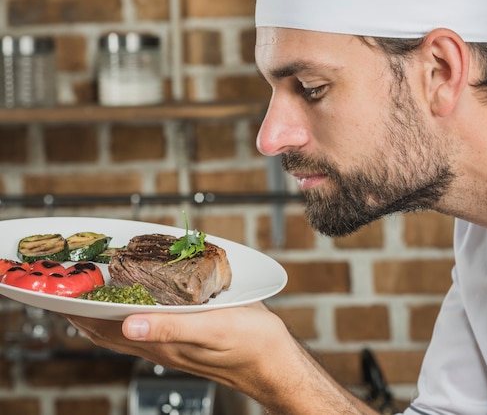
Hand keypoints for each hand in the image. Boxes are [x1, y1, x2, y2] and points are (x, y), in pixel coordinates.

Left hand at [65, 303, 378, 413]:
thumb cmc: (248, 342)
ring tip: (92, 282)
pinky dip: (130, 305)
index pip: (103, 329)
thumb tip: (128, 324)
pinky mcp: (183, 336)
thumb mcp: (211, 329)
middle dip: (83, 306)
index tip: (58, 288)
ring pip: (123, 324)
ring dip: (103, 305)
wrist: (273, 361)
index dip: (77, 310)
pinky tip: (138, 292)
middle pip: (106, 328)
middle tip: (69, 280)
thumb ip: (169, 327)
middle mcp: (158, 343)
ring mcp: (169, 342)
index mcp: (159, 342)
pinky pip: (145, 321)